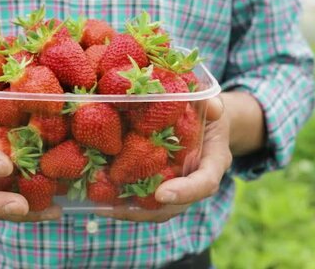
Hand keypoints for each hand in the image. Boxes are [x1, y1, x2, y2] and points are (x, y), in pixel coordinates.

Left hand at [97, 97, 231, 221]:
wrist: (210, 124)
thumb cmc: (209, 113)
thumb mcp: (214, 104)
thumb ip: (212, 104)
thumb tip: (213, 107)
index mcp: (215, 161)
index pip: (206, 183)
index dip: (186, 192)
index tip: (162, 194)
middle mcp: (197, 181)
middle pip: (174, 206)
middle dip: (146, 210)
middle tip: (118, 207)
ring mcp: (180, 187)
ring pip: (157, 209)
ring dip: (130, 210)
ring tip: (101, 206)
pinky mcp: (164, 186)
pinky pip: (146, 200)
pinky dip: (124, 201)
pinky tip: (99, 196)